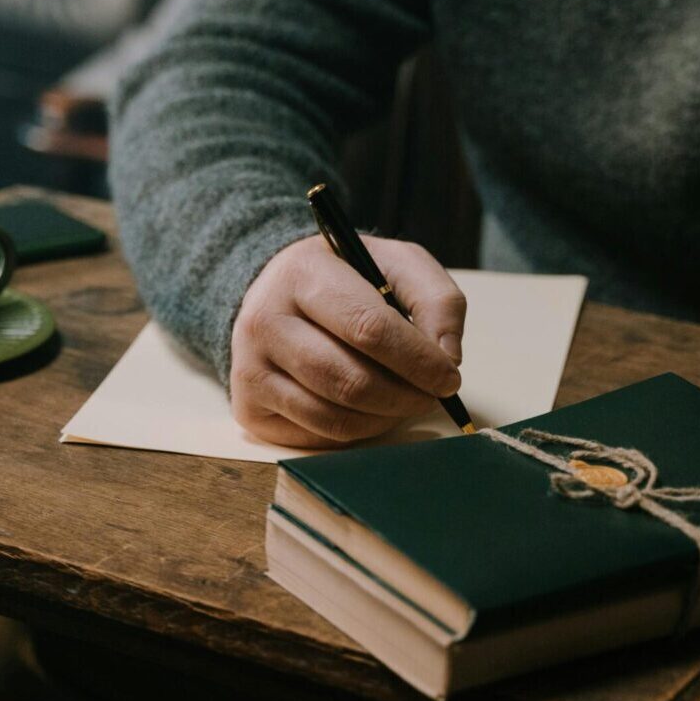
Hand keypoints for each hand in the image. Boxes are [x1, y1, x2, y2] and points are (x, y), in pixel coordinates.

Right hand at [230, 234, 465, 448]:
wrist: (279, 291)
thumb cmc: (349, 277)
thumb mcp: (397, 264)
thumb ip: (436, 299)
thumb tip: (447, 357)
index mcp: (303, 273)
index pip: (367, 327)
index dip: (417, 360)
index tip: (449, 377)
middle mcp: (265, 321)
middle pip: (350, 380)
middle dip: (405, 396)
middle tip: (433, 395)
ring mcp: (250, 368)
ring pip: (335, 416)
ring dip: (386, 418)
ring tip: (406, 400)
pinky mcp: (249, 407)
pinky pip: (317, 436)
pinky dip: (358, 431)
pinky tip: (371, 408)